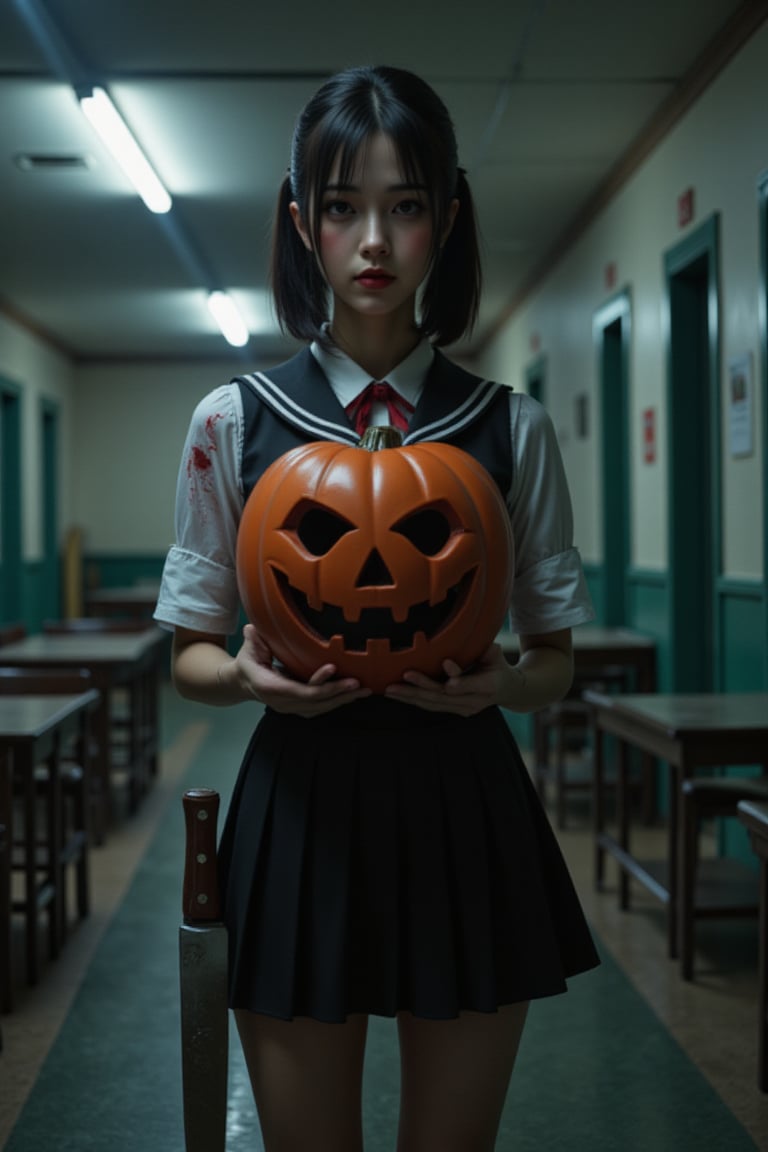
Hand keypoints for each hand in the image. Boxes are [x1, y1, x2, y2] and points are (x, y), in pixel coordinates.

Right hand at [234, 624, 371, 716]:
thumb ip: (253, 640)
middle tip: (360, 684)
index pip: (299, 690)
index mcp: (271, 688)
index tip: (333, 667)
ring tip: (363, 691)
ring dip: (342, 700)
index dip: (318, 682)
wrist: (242, 682)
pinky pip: (320, 708)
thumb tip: (252, 628)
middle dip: (339, 693)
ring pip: (320, 708)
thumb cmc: (247, 662)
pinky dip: (336, 702)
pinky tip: (352, 695)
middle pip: (315, 702)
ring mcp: (291, 708)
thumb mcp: (248, 649)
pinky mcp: (298, 708)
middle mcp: (282, 702)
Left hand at [383, 642, 514, 715]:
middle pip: (445, 696)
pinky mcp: (454, 710)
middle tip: (404, 677)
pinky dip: (413, 700)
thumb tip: (480, 641)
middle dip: (422, 687)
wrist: (508, 691)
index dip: (458, 675)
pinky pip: (431, 706)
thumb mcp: (497, 656)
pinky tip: (398, 696)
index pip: (472, 683)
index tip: (445, 664)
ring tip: (391, 690)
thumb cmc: (499, 666)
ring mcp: (463, 709)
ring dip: (411, 697)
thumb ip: (488, 651)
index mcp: (489, 686)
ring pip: (434, 704)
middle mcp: (474, 702)